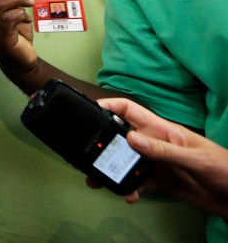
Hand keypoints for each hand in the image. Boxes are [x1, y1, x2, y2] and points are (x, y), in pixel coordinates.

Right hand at [95, 98, 227, 216]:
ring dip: (113, 170)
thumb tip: (131, 139)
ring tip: (98, 180)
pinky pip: (139, 182)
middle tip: (88, 157)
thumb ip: (163, 151)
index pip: (130, 111)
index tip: (89, 111)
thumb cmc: (224, 169)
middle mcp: (156, 144)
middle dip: (104, 146)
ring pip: (127, 162)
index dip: (110, 107)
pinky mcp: (161, 181)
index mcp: (163, 130)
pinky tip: (129, 195)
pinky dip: (130, 188)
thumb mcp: (194, 159)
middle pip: (122, 139)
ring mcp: (157, 163)